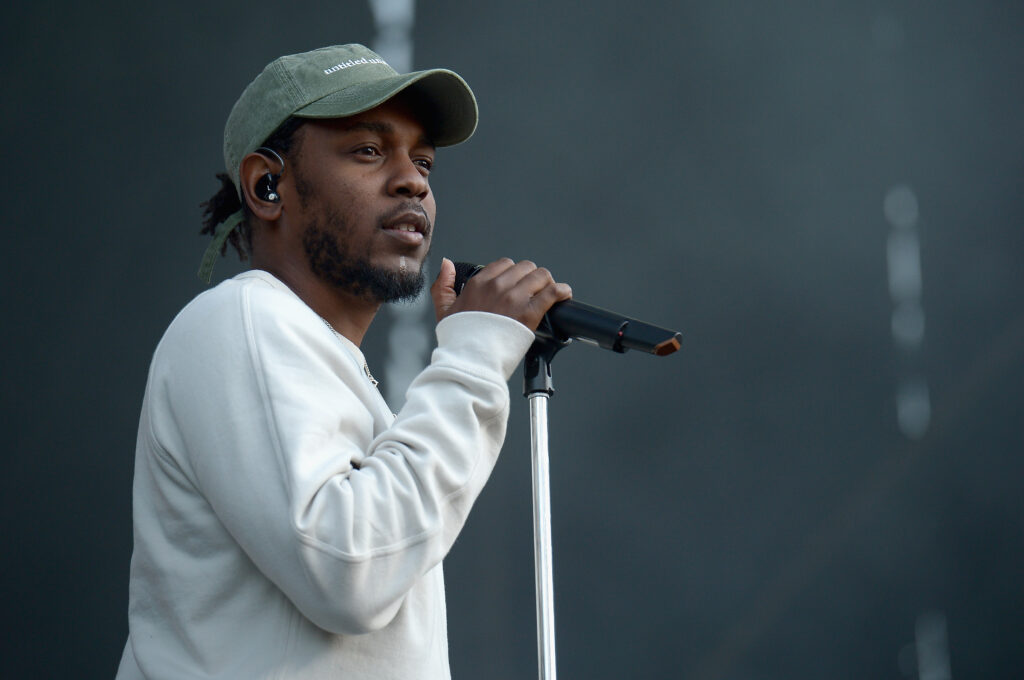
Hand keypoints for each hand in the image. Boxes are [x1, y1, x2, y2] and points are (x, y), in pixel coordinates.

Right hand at [431, 257, 571, 330]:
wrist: (470, 360)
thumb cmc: (459, 340)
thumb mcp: (444, 309)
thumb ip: (443, 284)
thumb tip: (446, 264)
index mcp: (479, 283)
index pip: (504, 264)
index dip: (513, 273)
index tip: (516, 284)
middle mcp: (498, 286)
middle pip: (525, 268)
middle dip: (531, 277)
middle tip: (533, 290)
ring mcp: (515, 298)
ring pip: (541, 276)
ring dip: (546, 283)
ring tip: (548, 292)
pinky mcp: (530, 312)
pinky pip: (552, 292)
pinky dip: (561, 292)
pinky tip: (564, 295)